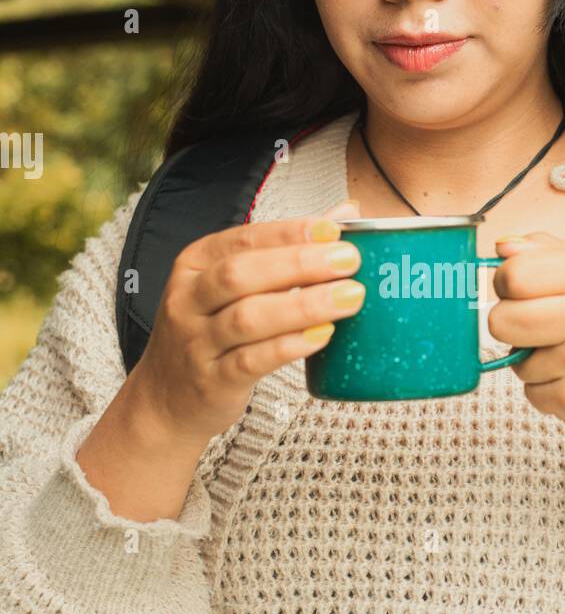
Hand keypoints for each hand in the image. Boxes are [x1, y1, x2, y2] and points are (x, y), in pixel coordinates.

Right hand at [129, 198, 365, 443]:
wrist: (167, 400)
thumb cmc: (211, 333)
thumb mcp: (234, 287)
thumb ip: (286, 251)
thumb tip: (344, 213)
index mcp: (195, 264)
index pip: (243, 238)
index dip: (289, 233)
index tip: (333, 230)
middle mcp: (188, 299)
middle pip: (241, 274)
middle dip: (299, 263)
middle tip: (348, 261)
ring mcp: (196, 342)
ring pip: (248, 318)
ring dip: (303, 305)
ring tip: (349, 297)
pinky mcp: (211, 381)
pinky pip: (251, 361)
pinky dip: (289, 346)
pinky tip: (322, 335)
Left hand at [487, 231, 564, 463]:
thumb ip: (550, 254)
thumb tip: (502, 248)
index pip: (515, 275)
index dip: (506, 284)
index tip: (520, 290)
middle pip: (502, 320)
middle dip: (511, 325)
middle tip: (541, 327)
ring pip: (515, 360)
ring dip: (535, 361)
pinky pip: (531, 392)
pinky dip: (547, 389)